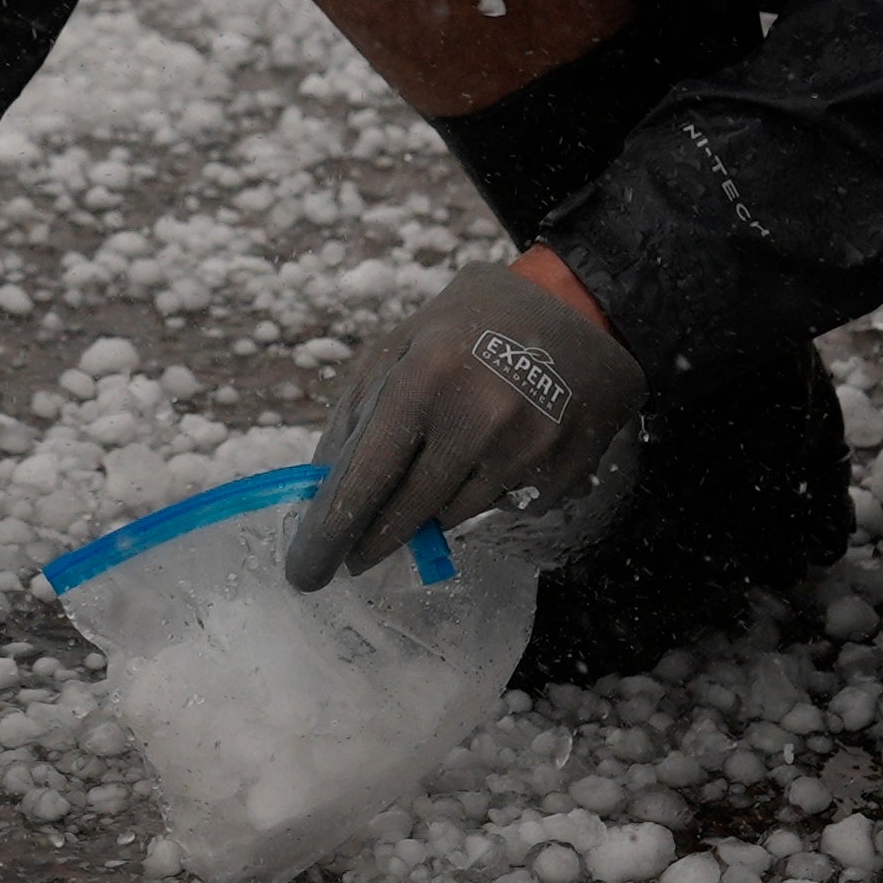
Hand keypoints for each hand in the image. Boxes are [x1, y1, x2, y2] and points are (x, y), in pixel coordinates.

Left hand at [285, 255, 642, 587]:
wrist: (575, 311)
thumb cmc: (468, 326)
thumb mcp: (400, 346)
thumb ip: (356, 414)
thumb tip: (321, 491)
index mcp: (426, 375)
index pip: (368, 476)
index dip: (333, 531)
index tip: (307, 571)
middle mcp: (480, 414)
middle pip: (410, 510)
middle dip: (374, 539)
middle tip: (353, 558)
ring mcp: (530, 444)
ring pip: (456, 516)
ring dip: (433, 509)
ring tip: (438, 470)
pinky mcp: (567, 467)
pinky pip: (505, 509)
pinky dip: (486, 495)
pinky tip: (495, 456)